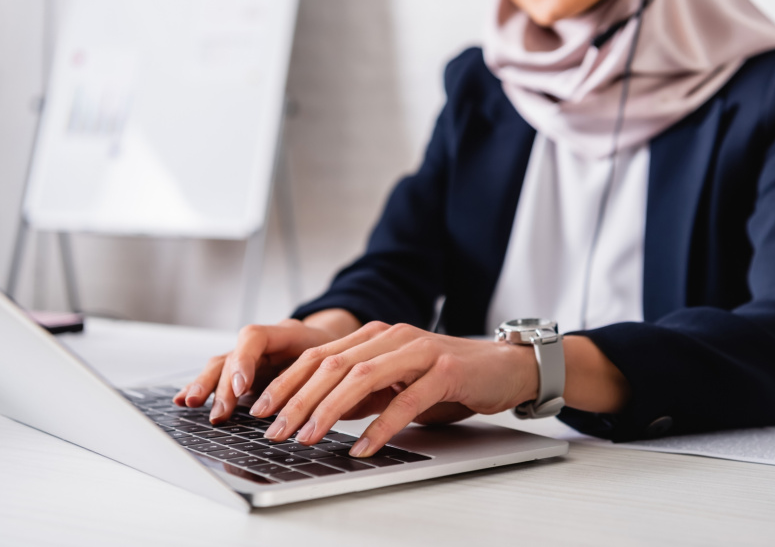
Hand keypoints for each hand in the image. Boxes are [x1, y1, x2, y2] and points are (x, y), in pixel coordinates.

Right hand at [172, 319, 338, 422]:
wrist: (336, 346)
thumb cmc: (337, 354)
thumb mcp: (335, 360)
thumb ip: (319, 378)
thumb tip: (306, 408)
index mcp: (285, 332)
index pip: (255, 337)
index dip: (245, 361)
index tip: (243, 388)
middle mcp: (262, 344)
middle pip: (233, 357)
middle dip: (223, 386)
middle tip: (219, 413)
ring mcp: (250, 359)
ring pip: (220, 366)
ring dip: (206, 387)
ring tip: (191, 404)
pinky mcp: (244, 375)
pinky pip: (219, 378)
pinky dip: (202, 388)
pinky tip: (183, 401)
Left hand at [249, 322, 539, 457]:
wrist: (504, 367)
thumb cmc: (450, 376)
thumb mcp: (397, 381)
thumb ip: (363, 391)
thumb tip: (321, 413)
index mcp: (376, 335)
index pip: (319, 355)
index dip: (287, 382)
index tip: (262, 410)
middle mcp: (392, 336)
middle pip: (332, 365)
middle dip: (297, 399)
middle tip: (275, 430)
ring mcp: (418, 350)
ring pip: (361, 377)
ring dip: (328, 410)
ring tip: (307, 437)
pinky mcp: (444, 369)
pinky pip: (405, 399)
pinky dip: (380, 425)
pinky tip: (363, 447)